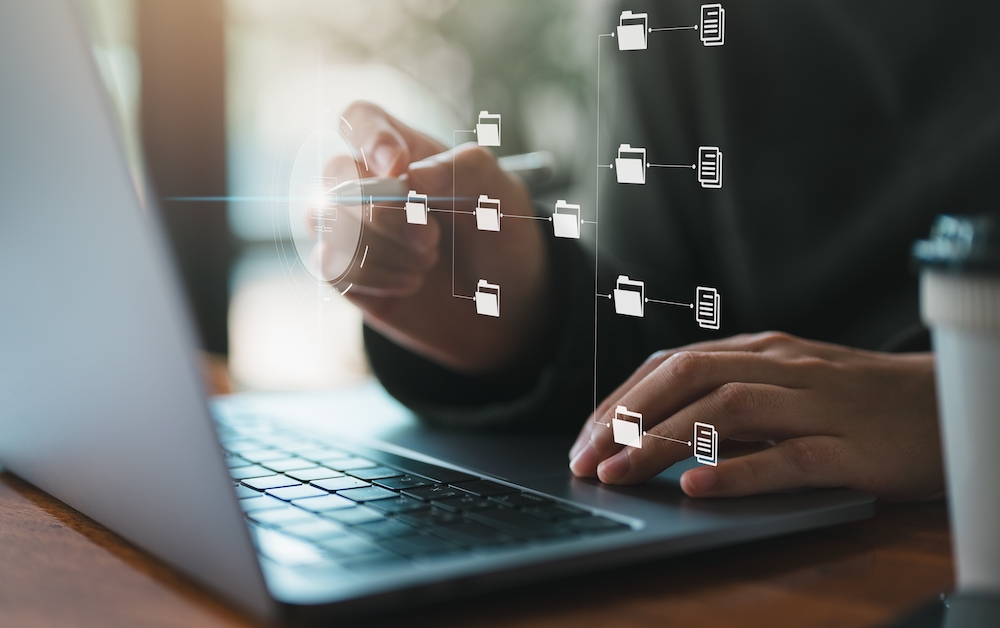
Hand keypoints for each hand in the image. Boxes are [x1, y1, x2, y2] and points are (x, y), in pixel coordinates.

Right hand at [312, 102, 552, 374]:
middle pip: (336, 175)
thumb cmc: (501, 239)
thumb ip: (467, 170)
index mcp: (406, 153)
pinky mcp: (347, 274)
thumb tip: (412, 173)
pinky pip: (329, 265)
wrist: (506, 306)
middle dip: (384, 211)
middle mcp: (370, 186)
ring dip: (378, 247)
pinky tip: (411, 284)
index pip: (359, 119)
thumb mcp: (504, 198)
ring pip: (325, 221)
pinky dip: (372, 276)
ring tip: (427, 263)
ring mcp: (353, 231)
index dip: (368, 137)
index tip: (398, 168)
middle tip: (432, 237)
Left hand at [568, 332, 942, 501]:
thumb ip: (730, 393)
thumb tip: (659, 423)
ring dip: (662, 444)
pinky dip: (737, 472)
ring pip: (725, 412)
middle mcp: (780, 368)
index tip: (585, 437)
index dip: (622, 401)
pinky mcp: (847, 449)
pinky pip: (786, 458)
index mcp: (760, 350)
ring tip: (619, 474)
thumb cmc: (857, 399)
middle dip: (626, 419)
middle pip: (686, 378)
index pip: (671, 365)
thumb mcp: (785, 383)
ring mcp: (814, 405)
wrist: (944, 405)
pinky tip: (697, 488)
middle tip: (585, 459)